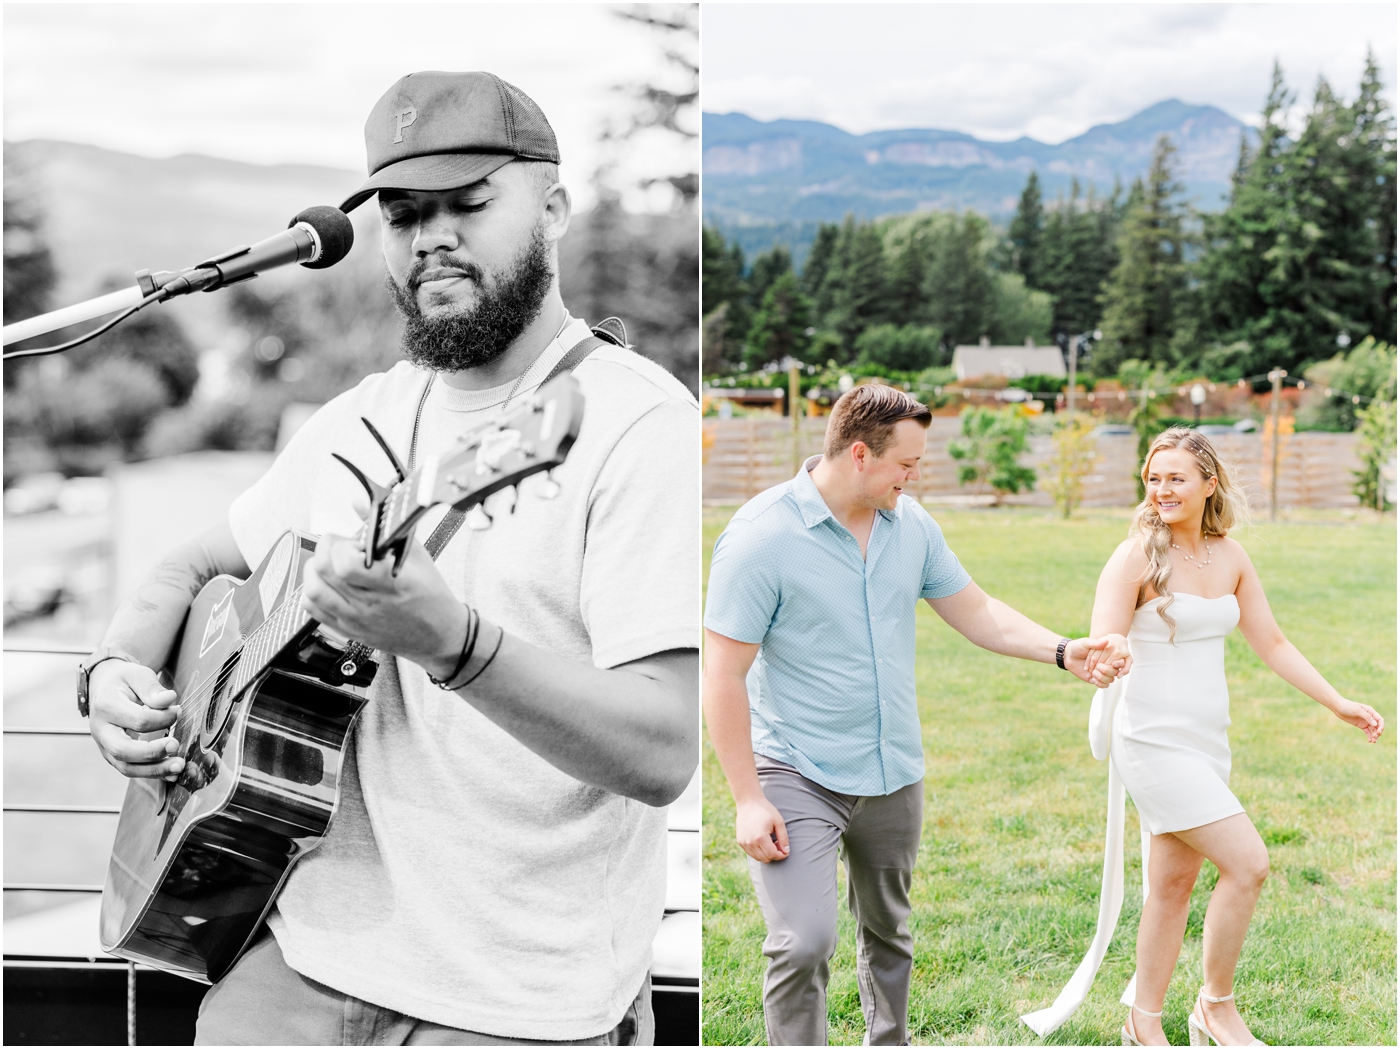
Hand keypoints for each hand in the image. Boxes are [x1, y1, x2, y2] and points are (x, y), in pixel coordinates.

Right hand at [88, 659, 184, 778]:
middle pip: (123, 750)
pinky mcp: (113, 756)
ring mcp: (105, 746)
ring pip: (126, 767)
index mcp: (106, 706)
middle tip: (176, 746)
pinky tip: (172, 773)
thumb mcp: (137, 675)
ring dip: (154, 770)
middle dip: (152, 752)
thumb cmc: (124, 682)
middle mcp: (101, 730)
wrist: (105, 688)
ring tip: (179, 766)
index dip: (162, 718)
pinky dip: (152, 774)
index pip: (137, 720)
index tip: (178, 711)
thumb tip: (169, 700)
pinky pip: (131, 770)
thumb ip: (152, 688)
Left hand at [302, 533, 467, 676]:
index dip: (343, 545)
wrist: (438, 634)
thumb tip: (360, 504)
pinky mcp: (348, 630)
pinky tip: (328, 584)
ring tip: (330, 564)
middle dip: (325, 550)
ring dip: (315, 571)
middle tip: (339, 547)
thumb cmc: (431, 596)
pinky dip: (312, 592)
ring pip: (312, 591)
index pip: (345, 563)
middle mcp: (369, 603)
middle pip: (322, 572)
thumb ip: (384, 529)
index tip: (353, 542)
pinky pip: (313, 611)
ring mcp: (356, 619)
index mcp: (390, 583)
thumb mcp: (416, 555)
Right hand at [734, 795, 789, 862]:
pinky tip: (762, 842)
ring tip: (771, 842)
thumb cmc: (765, 810)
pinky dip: (758, 852)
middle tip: (778, 844)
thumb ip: (784, 838)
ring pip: (758, 858)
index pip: (772, 855)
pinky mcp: (740, 841)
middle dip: (774, 855)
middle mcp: (750, 842)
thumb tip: (786, 852)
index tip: (786, 852)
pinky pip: (751, 853)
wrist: (748, 802)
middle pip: (765, 859)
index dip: (781, 855)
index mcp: (760, 838)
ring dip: (766, 854)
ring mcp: (744, 843)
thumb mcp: (779, 822)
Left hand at [1065, 635, 1131, 687]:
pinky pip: (1104, 685)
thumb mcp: (1086, 643)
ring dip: (1103, 677)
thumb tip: (1106, 641)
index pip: (1118, 662)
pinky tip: (1092, 678)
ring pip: (1111, 679)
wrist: (1068, 655)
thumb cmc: (1077, 646)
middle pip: (1115, 671)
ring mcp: (1101, 672)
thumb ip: (1095, 643)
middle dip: (1108, 671)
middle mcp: (1106, 664)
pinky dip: (1100, 683)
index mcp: (1107, 655)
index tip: (1113, 663)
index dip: (1117, 664)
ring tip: (1093, 673)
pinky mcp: (1096, 679)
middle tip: (1098, 667)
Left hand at [1334, 699, 1384, 742]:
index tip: (1378, 732)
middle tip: (1375, 737)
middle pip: (1378, 726)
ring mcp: (1365, 721)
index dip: (1381, 726)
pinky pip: (1367, 731)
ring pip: (1373, 730)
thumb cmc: (1348, 706)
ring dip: (1375, 735)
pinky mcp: (1360, 725)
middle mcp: (1370, 717)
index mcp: (1370, 711)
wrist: (1338, 707)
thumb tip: (1375, 724)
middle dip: (1378, 732)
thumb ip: (1367, 717)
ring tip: (1374, 741)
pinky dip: (1369, 736)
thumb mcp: (1357, 710)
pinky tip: (1370, 741)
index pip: (1380, 720)